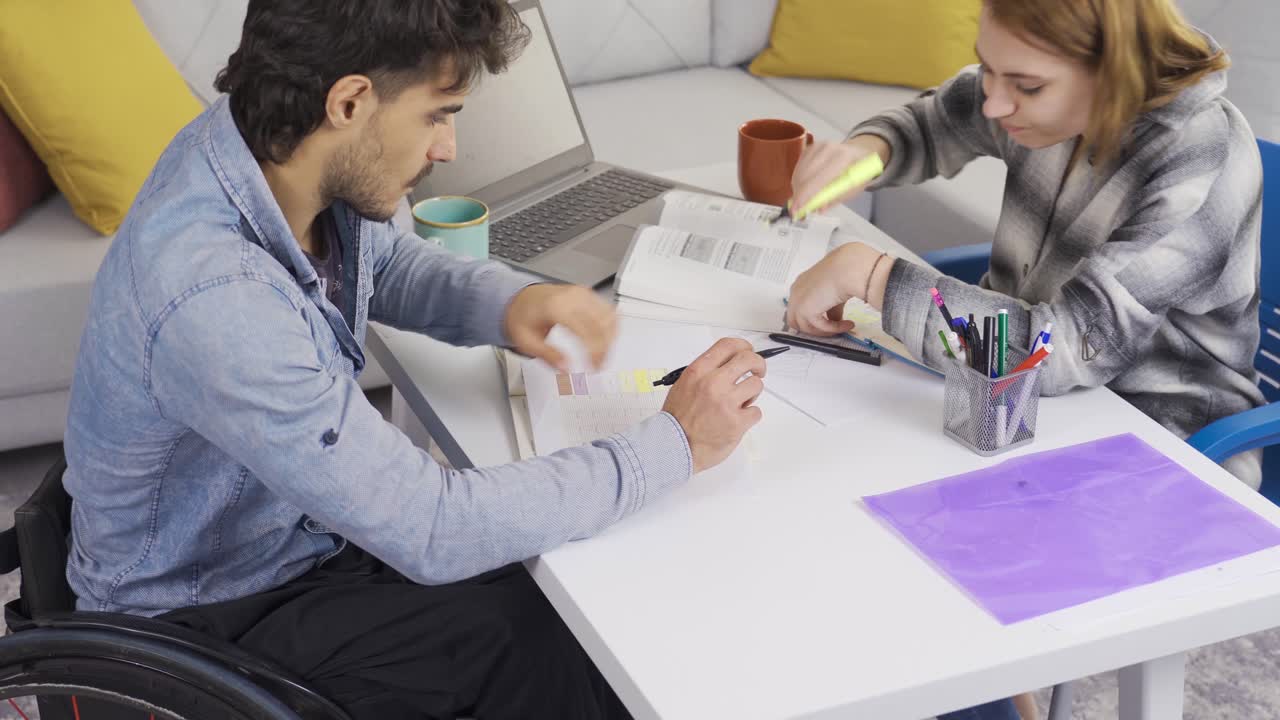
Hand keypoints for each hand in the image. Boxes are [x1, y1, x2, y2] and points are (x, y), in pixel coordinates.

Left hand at [504, 284, 616, 369]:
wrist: (520, 299)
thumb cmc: (522, 316)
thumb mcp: (527, 341)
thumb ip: (548, 356)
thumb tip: (566, 368)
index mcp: (556, 307)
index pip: (586, 331)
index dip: (594, 352)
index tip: (593, 367)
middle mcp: (572, 297)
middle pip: (601, 324)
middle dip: (604, 349)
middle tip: (599, 366)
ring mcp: (582, 293)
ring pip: (609, 316)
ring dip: (610, 338)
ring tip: (602, 355)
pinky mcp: (587, 294)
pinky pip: (607, 309)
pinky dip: (611, 326)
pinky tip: (606, 339)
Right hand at [661, 338, 764, 472]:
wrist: (674, 446)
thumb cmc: (677, 419)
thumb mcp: (683, 385)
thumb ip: (704, 373)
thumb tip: (726, 366)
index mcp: (699, 371)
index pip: (728, 345)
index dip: (743, 346)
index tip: (747, 352)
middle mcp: (714, 383)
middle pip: (748, 359)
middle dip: (758, 364)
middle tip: (758, 371)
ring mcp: (727, 403)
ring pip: (756, 385)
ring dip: (752, 394)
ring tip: (740, 403)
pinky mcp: (737, 422)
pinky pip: (756, 412)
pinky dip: (749, 416)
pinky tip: (737, 420)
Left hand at [787, 242, 892, 334]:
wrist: (849, 268)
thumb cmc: (846, 271)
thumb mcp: (835, 292)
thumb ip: (831, 308)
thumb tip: (835, 319)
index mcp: (801, 283)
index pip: (798, 306)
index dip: (811, 317)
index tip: (828, 320)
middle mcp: (796, 291)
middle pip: (796, 319)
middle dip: (813, 327)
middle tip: (832, 330)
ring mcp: (797, 301)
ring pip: (804, 327)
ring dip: (824, 331)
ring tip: (842, 327)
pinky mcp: (805, 310)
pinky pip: (818, 327)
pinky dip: (833, 329)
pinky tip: (847, 324)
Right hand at [789, 135, 889, 218]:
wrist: (858, 152)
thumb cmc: (858, 172)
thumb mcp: (854, 188)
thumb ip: (836, 197)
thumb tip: (818, 207)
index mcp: (843, 158)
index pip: (818, 180)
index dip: (805, 196)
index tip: (796, 210)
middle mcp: (828, 148)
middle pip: (805, 176)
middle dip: (799, 194)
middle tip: (800, 208)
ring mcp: (817, 146)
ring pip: (799, 173)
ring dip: (798, 188)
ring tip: (806, 198)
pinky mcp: (810, 148)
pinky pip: (798, 168)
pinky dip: (799, 180)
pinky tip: (807, 185)